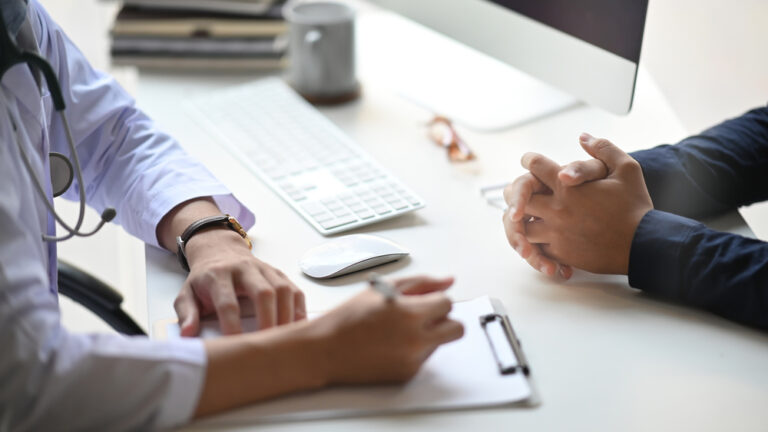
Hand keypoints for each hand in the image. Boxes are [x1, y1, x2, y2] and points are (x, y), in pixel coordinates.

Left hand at [175, 228, 305, 335]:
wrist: (220, 251)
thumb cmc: (205, 279)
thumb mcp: (188, 293)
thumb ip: (186, 313)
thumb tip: (188, 335)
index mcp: (218, 275)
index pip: (227, 302)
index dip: (232, 325)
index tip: (235, 345)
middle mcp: (244, 269)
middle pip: (263, 292)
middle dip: (268, 319)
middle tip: (268, 344)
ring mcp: (264, 269)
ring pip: (283, 289)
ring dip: (287, 315)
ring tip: (285, 338)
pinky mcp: (278, 273)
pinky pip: (294, 289)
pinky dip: (299, 309)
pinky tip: (297, 326)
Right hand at [317, 276, 463, 383]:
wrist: (326, 349)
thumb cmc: (349, 317)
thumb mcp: (384, 289)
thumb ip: (422, 282)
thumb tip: (449, 281)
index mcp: (410, 314)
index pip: (447, 303)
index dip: (435, 299)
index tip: (422, 301)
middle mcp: (416, 340)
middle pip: (456, 328)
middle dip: (444, 320)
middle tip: (423, 317)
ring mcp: (413, 360)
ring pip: (440, 343)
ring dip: (428, 335)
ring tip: (398, 331)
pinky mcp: (407, 374)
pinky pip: (424, 358)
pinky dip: (413, 350)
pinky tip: (391, 344)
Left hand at [520, 133, 652, 273]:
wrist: (644, 245)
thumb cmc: (635, 207)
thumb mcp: (627, 169)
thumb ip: (603, 149)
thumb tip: (583, 137)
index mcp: (568, 187)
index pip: (535, 166)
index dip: (529, 160)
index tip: (529, 161)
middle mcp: (557, 209)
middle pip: (517, 197)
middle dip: (516, 191)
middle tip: (518, 191)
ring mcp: (556, 233)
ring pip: (520, 226)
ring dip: (519, 219)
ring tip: (522, 215)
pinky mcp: (560, 253)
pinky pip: (534, 247)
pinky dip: (532, 242)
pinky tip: (535, 237)